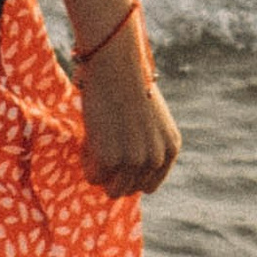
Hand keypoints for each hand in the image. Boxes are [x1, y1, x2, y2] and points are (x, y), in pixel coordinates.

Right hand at [77, 13, 180, 196]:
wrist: (116, 67)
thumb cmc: (127, 84)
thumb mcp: (149, 118)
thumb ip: (145, 144)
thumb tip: (125, 172)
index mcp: (170, 149)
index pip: (148, 185)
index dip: (128, 175)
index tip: (115, 158)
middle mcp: (157, 159)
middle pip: (128, 190)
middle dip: (112, 173)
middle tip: (101, 146)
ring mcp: (135, 161)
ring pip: (111, 190)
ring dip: (99, 170)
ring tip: (95, 142)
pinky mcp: (112, 160)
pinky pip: (92, 177)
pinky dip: (86, 161)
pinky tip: (89, 136)